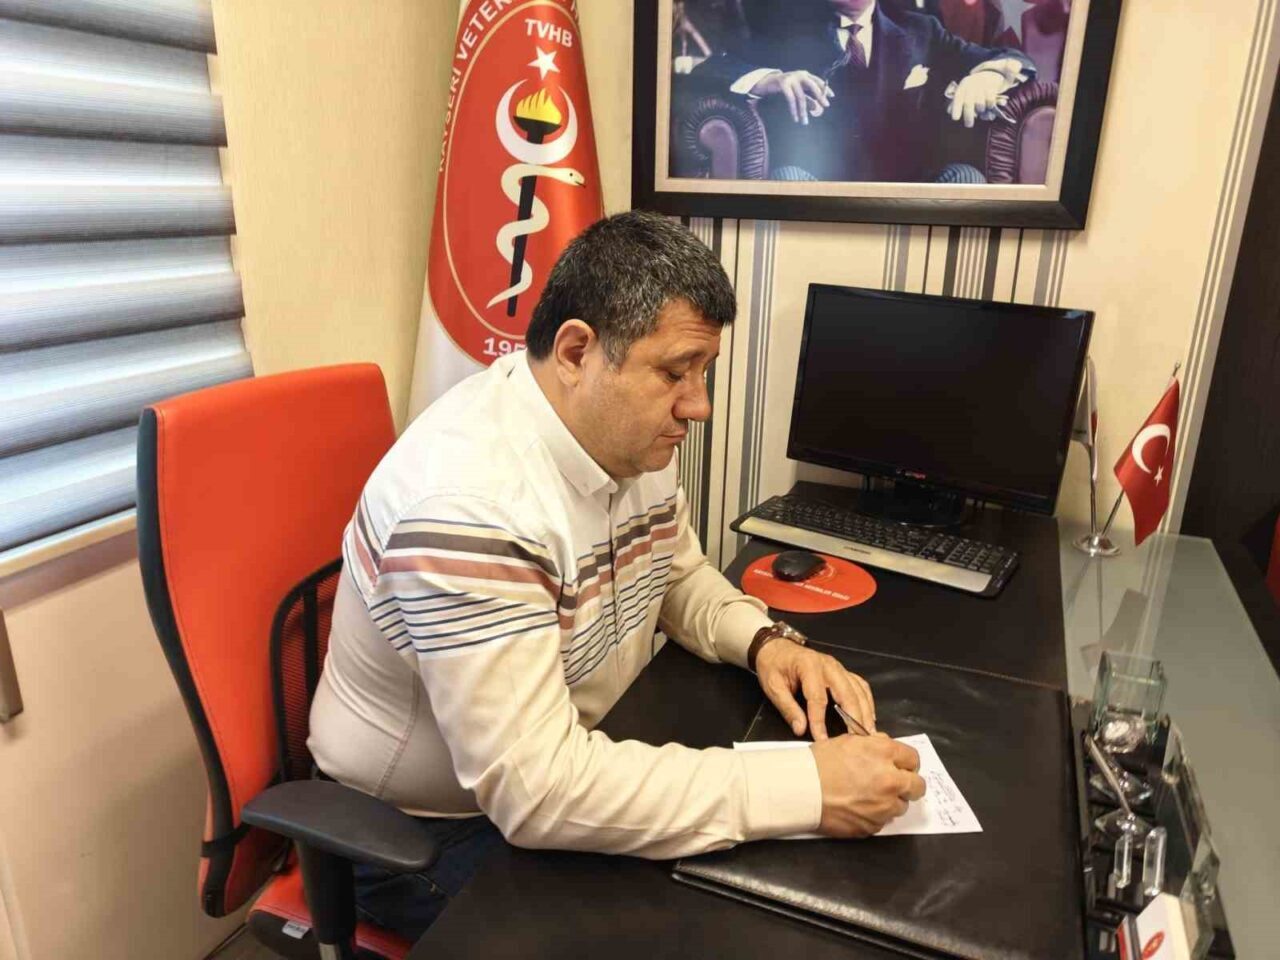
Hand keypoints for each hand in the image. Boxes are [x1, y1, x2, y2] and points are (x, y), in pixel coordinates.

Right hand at [749, 69, 831, 124]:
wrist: (768, 82)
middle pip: (812, 86)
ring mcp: (791, 78)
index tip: (831, 96)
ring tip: (805, 121)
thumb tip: (816, 108)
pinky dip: (793, 110)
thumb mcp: (798, 92)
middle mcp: (800, 75)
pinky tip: (795, 118)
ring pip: (801, 96)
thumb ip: (807, 98)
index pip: (818, 81)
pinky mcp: (783, 84)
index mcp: (805, 75)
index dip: (825, 88)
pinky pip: (791, 99)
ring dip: (803, 111)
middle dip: (819, 96)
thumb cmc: (786, 87)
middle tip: (825, 106)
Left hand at [755, 640, 874, 739]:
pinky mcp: (842, 671)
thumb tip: (800, 729)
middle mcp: (828, 665)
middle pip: (847, 694)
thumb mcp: (773, 686)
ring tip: (867, 732)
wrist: (776, 648)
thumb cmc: (774, 665)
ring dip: (865, 712)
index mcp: (809, 666)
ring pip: (858, 690)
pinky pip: (860, 685)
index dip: (820, 721)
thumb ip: (788, 708)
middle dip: (853, 718)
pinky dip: (867, 701)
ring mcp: (838, 667)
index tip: (822, 740)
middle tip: (857, 739)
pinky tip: (869, 716)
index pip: (818, 698)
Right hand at [811, 734, 925, 836]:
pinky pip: (883, 820)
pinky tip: (858, 807)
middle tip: (894, 783)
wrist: (800, 790)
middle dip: (909, 784)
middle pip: (917, 786)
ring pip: (901, 806)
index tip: (900, 766)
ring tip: (870, 796)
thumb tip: (886, 747)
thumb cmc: (820, 762)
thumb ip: (874, 744)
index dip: (906, 762)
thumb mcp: (847, 741)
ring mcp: (883, 807)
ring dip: (891, 801)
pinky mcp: (873, 826)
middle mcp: (890, 781)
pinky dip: (875, 815)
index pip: (913, 759)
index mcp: (884, 754)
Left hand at [947, 69, 1004, 127]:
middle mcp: (971, 85)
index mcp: (962, 87)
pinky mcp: (992, 87)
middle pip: (968, 103)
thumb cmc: (972, 89)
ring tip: (981, 110)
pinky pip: (990, 101)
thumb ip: (957, 103)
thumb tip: (950, 111)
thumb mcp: (964, 93)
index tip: (955, 119)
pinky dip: (989, 106)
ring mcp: (982, 85)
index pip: (958, 98)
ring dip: (980, 110)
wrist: (987, 75)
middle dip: (968, 116)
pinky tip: (989, 106)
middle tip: (968, 125)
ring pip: (980, 104)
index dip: (956, 108)